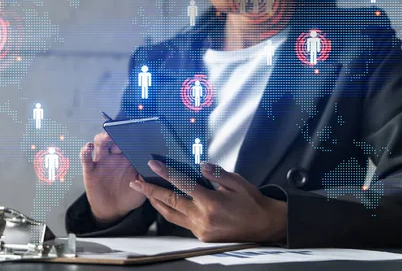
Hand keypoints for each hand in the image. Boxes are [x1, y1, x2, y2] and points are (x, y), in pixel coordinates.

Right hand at [81, 132, 145, 224]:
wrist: (114, 210)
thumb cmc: (130, 196)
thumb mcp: (143, 188)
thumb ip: (146, 178)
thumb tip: (152, 168)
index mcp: (129, 157)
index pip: (130, 141)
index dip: (133, 135)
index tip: (137, 131)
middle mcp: (115, 156)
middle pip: (114, 137)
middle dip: (118, 133)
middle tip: (122, 133)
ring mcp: (102, 161)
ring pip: (99, 142)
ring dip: (102, 137)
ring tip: (107, 137)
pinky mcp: (90, 170)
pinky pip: (86, 158)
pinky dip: (85, 151)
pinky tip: (88, 148)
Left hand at [129, 160, 287, 242]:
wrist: (265, 225)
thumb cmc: (252, 202)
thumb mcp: (237, 182)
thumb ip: (216, 174)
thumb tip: (200, 167)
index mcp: (211, 202)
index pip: (182, 184)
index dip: (165, 173)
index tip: (153, 165)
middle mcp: (202, 217)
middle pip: (169, 201)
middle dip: (150, 190)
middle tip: (136, 182)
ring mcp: (200, 229)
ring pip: (171, 215)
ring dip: (156, 203)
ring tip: (145, 192)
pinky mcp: (202, 236)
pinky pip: (181, 222)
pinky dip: (171, 211)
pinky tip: (166, 203)